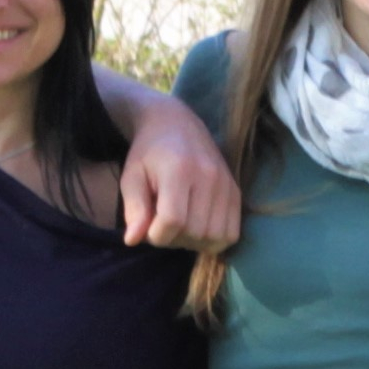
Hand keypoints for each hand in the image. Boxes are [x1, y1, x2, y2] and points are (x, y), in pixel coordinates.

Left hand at [119, 93, 240, 249]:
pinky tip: (198, 228)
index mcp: (179, 170)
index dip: (156, 235)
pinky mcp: (236, 191)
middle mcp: (208, 177)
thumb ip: (133, 208)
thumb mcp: (131, 177)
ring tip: (180, 228)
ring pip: (215, 237)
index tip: (147, 229)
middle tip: (161, 226)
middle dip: (174, 239)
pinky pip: (232, 233)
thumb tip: (132, 241)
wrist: (177, 125)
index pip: (173, 220)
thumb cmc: (149, 153)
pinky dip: (214, 240)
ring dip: (194, 242)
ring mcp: (226, 185)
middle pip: (195, 232)